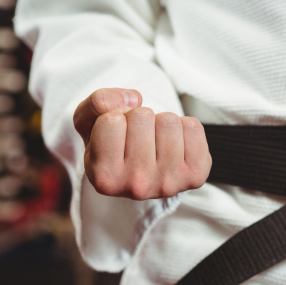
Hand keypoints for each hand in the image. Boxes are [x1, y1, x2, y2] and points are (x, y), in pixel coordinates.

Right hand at [73, 88, 211, 199]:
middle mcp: (136, 186)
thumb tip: (134, 99)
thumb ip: (97, 102)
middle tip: (139, 136)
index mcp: (104, 177)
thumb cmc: (115, 145)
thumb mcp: (90, 123)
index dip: (115, 116)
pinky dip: (184, 128)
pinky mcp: (195, 175)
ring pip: (168, 120)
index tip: (118, 133)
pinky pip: (193, 127)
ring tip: (156, 140)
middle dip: (140, 117)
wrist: (145, 171)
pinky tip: (175, 145)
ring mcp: (168, 183)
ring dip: (162, 122)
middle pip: (142, 116)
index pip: (112, 120)